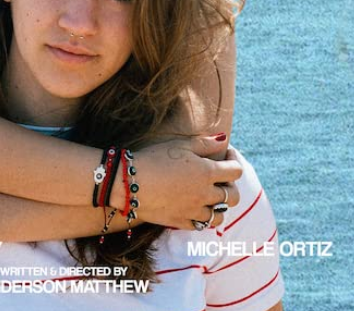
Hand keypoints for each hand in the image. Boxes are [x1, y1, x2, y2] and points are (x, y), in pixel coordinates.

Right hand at [125, 137, 241, 229]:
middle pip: (234, 196)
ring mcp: (194, 211)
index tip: (227, 156)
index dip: (234, 161)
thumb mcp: (180, 145)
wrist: (128, 182)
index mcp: (207, 173)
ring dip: (219, 205)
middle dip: (231, 186)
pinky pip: (201, 225)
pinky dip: (202, 217)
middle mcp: (205, 194)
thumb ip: (205, 143)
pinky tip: (195, 206)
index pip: (236, 171)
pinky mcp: (181, 222)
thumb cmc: (154, 158)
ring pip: (220, 215)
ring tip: (208, 195)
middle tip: (219, 178)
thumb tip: (224, 139)